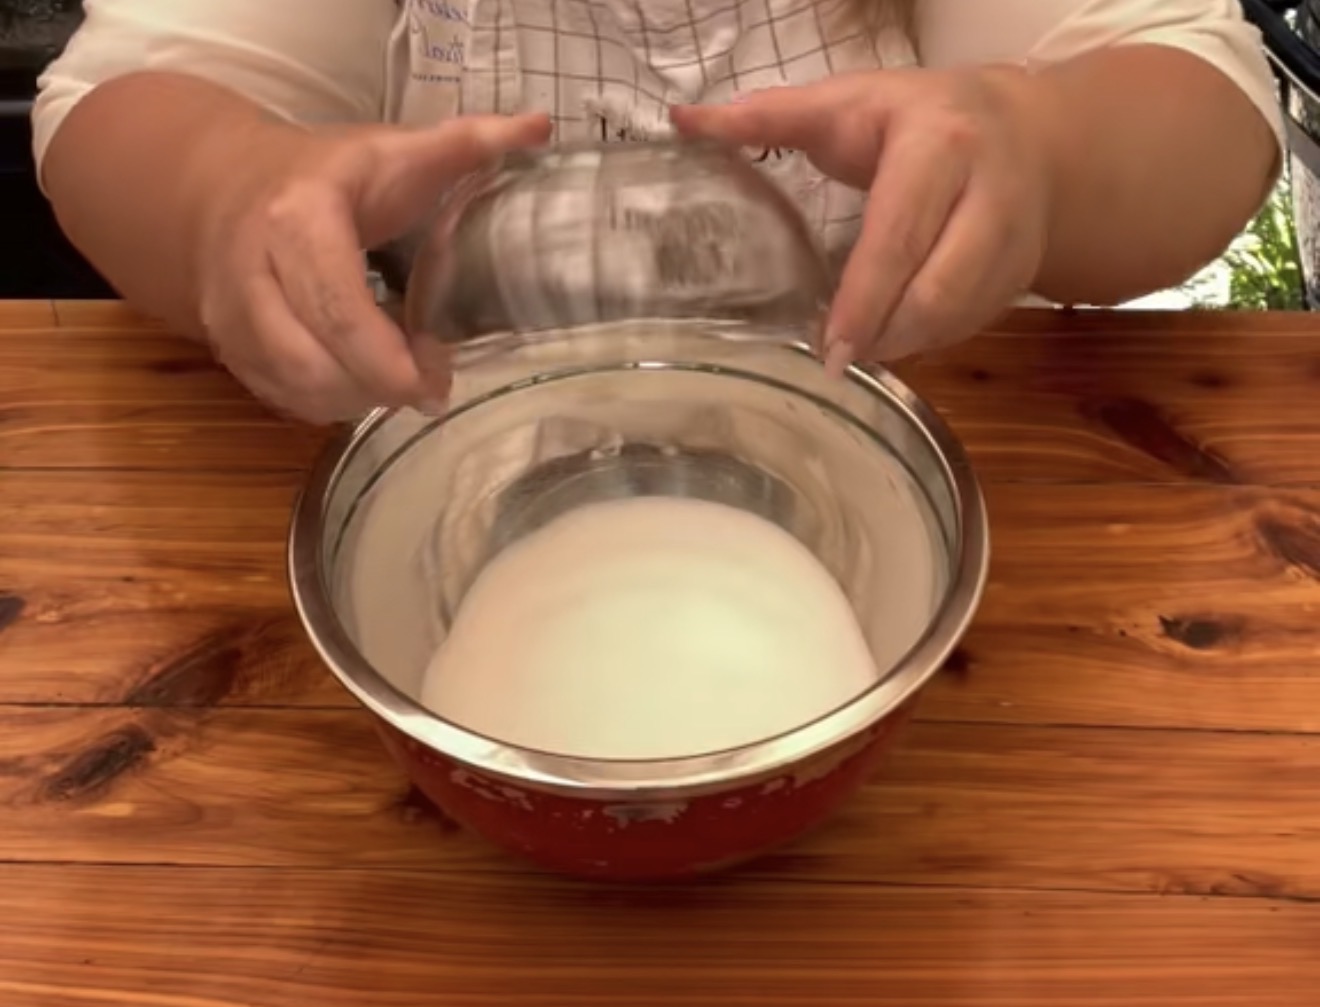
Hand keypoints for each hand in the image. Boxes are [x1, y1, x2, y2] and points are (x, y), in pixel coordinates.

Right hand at [195, 113, 550, 422]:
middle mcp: (251, 276)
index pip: (337, 308)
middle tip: (434, 385)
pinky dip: (335, 404)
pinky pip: (286, 401)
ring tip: (404, 378)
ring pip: (300, 391)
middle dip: (382, 388)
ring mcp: (233, 321)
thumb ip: (464, 143)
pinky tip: (368, 381)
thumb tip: (539, 128)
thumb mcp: (390, 150)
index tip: (438, 378)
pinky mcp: (231, 353)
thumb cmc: (324, 174)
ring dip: (361, 399)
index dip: (388, 359)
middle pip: (314, 364)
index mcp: (297, 221)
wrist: (222, 185)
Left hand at [671, 68, 1053, 365]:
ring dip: (903, 344)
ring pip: (958, 317)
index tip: (826, 344)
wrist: (1029, 132)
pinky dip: (927, 342)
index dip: (863, 297)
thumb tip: (683, 121)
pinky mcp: (1020, 276)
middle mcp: (989, 193)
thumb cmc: (918, 117)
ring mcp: (1014, 241)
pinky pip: (970, 326)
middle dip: (883, 334)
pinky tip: (891, 340)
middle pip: (938, 289)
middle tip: (833, 360)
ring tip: (855, 351)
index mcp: (939, 144)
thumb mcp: (848, 103)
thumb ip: (769, 116)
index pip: (900, 235)